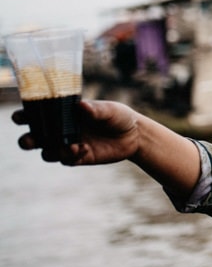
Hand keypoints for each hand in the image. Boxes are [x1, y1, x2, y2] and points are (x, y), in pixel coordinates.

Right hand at [14, 100, 141, 165]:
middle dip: (27, 140)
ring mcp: (67, 144)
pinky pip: (65, 160)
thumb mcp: (110, 110)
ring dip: (52, 151)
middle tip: (31, 141)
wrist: (135, 136)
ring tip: (71, 146)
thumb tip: (82, 106)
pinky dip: (70, 156)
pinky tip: (84, 150)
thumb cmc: (119, 116)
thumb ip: (96, 110)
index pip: (37, 113)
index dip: (24, 115)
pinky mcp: (78, 157)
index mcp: (63, 112)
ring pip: (46, 152)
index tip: (21, 118)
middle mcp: (61, 129)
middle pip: (33, 137)